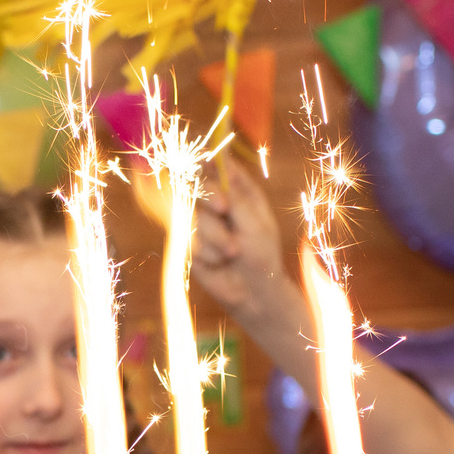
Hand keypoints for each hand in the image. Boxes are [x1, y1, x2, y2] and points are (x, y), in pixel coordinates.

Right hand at [192, 159, 298, 333]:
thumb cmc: (262, 255)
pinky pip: (193, 242)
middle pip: (200, 187)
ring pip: (198, 218)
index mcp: (239, 193)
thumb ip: (235, 196)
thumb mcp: (255, 223)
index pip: (219, 168)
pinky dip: (209, 253)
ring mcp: (203, 225)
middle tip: (223, 208)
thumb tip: (220, 166)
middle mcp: (219, 205)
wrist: (253, 293)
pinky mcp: (192, 245)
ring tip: (234, 252)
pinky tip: (221, 263)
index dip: (210, 161)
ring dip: (217, 237)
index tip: (207, 160)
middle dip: (210, 196)